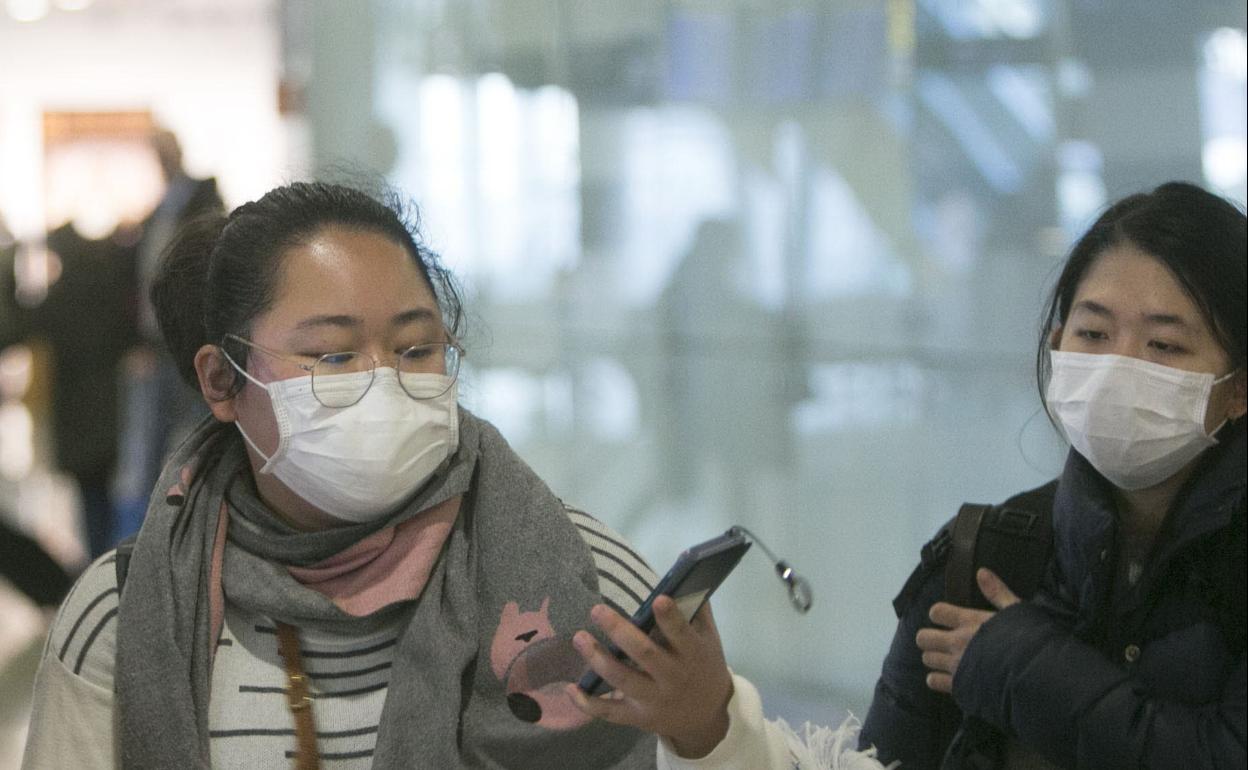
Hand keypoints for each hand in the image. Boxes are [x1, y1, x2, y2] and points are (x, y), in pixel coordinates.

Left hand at [566, 598, 733, 758]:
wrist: (707, 717)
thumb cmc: (704, 666)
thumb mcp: (710, 640)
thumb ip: (697, 611)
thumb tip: (683, 579)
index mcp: (692, 654)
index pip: (681, 634)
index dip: (670, 618)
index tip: (658, 599)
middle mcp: (672, 677)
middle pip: (644, 654)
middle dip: (619, 631)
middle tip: (597, 610)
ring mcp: (654, 699)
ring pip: (622, 679)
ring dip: (597, 659)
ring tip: (580, 638)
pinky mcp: (638, 717)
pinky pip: (609, 712)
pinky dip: (587, 703)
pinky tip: (570, 688)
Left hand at [915, 568, 1018, 693]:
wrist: (1035, 677)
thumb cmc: (1029, 641)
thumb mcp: (1017, 611)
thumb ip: (997, 592)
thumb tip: (981, 571)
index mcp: (969, 622)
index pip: (936, 612)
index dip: (939, 614)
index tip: (948, 619)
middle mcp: (957, 643)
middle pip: (923, 637)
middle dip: (930, 638)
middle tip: (943, 641)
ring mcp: (956, 666)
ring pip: (927, 659)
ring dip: (935, 658)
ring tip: (949, 660)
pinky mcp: (959, 687)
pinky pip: (933, 682)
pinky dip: (938, 680)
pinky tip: (950, 679)